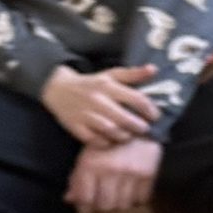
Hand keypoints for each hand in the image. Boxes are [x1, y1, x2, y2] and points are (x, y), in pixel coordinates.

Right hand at [41, 64, 157, 145]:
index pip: (136, 99)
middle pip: (125, 119)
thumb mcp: (111, 76)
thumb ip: (133, 74)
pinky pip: (96, 141)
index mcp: (107, 86)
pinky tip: (111, 139)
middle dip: (139, 127)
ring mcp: (85, 114)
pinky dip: (106, 143)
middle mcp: (97, 100)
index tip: (155, 117)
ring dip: (124, 136)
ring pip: (112, 131)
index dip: (150, 110)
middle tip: (143, 129)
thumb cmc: (91, 84)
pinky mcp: (76, 127)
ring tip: (128, 134)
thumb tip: (154, 69)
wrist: (57, 89)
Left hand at [66, 138, 160, 212]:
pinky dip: (135, 201)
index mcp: (91, 164)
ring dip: (119, 207)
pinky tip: (131, 195)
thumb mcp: (87, 155)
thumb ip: (77, 178)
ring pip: (123, 206)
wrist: (136, 128)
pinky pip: (141, 200)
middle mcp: (110, 170)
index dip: (84, 212)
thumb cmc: (108, 143)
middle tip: (102, 212)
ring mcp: (131, 174)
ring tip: (117, 203)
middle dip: (102, 212)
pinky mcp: (148, 176)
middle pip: (105, 206)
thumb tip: (70, 199)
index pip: (85, 198)